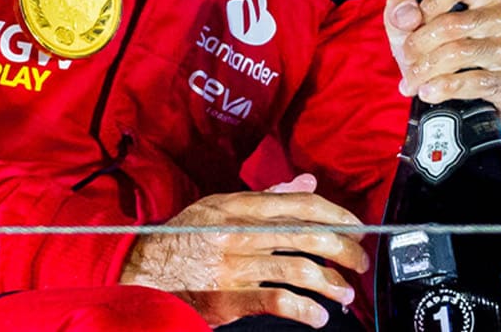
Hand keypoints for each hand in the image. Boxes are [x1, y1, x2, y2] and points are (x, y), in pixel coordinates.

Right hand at [118, 174, 367, 328]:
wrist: (142, 271)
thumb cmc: (181, 238)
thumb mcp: (219, 206)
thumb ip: (265, 196)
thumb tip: (305, 183)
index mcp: (239, 207)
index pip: (299, 205)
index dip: (335, 215)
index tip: (355, 227)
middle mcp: (240, 233)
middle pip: (306, 236)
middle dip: (342, 250)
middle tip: (358, 262)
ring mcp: (235, 267)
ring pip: (298, 270)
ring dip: (330, 283)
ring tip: (343, 293)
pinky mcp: (228, 299)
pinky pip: (275, 301)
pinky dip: (304, 310)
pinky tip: (318, 316)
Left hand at [384, 0, 500, 130]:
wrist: (458, 104)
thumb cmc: (437, 54)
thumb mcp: (409, 28)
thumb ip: (399, 10)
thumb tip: (409, 15)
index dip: (431, 2)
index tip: (414, 22)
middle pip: (455, 23)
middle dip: (420, 44)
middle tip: (406, 57)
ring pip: (462, 52)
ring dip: (429, 68)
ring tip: (413, 80)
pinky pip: (480, 82)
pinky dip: (448, 88)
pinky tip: (430, 91)